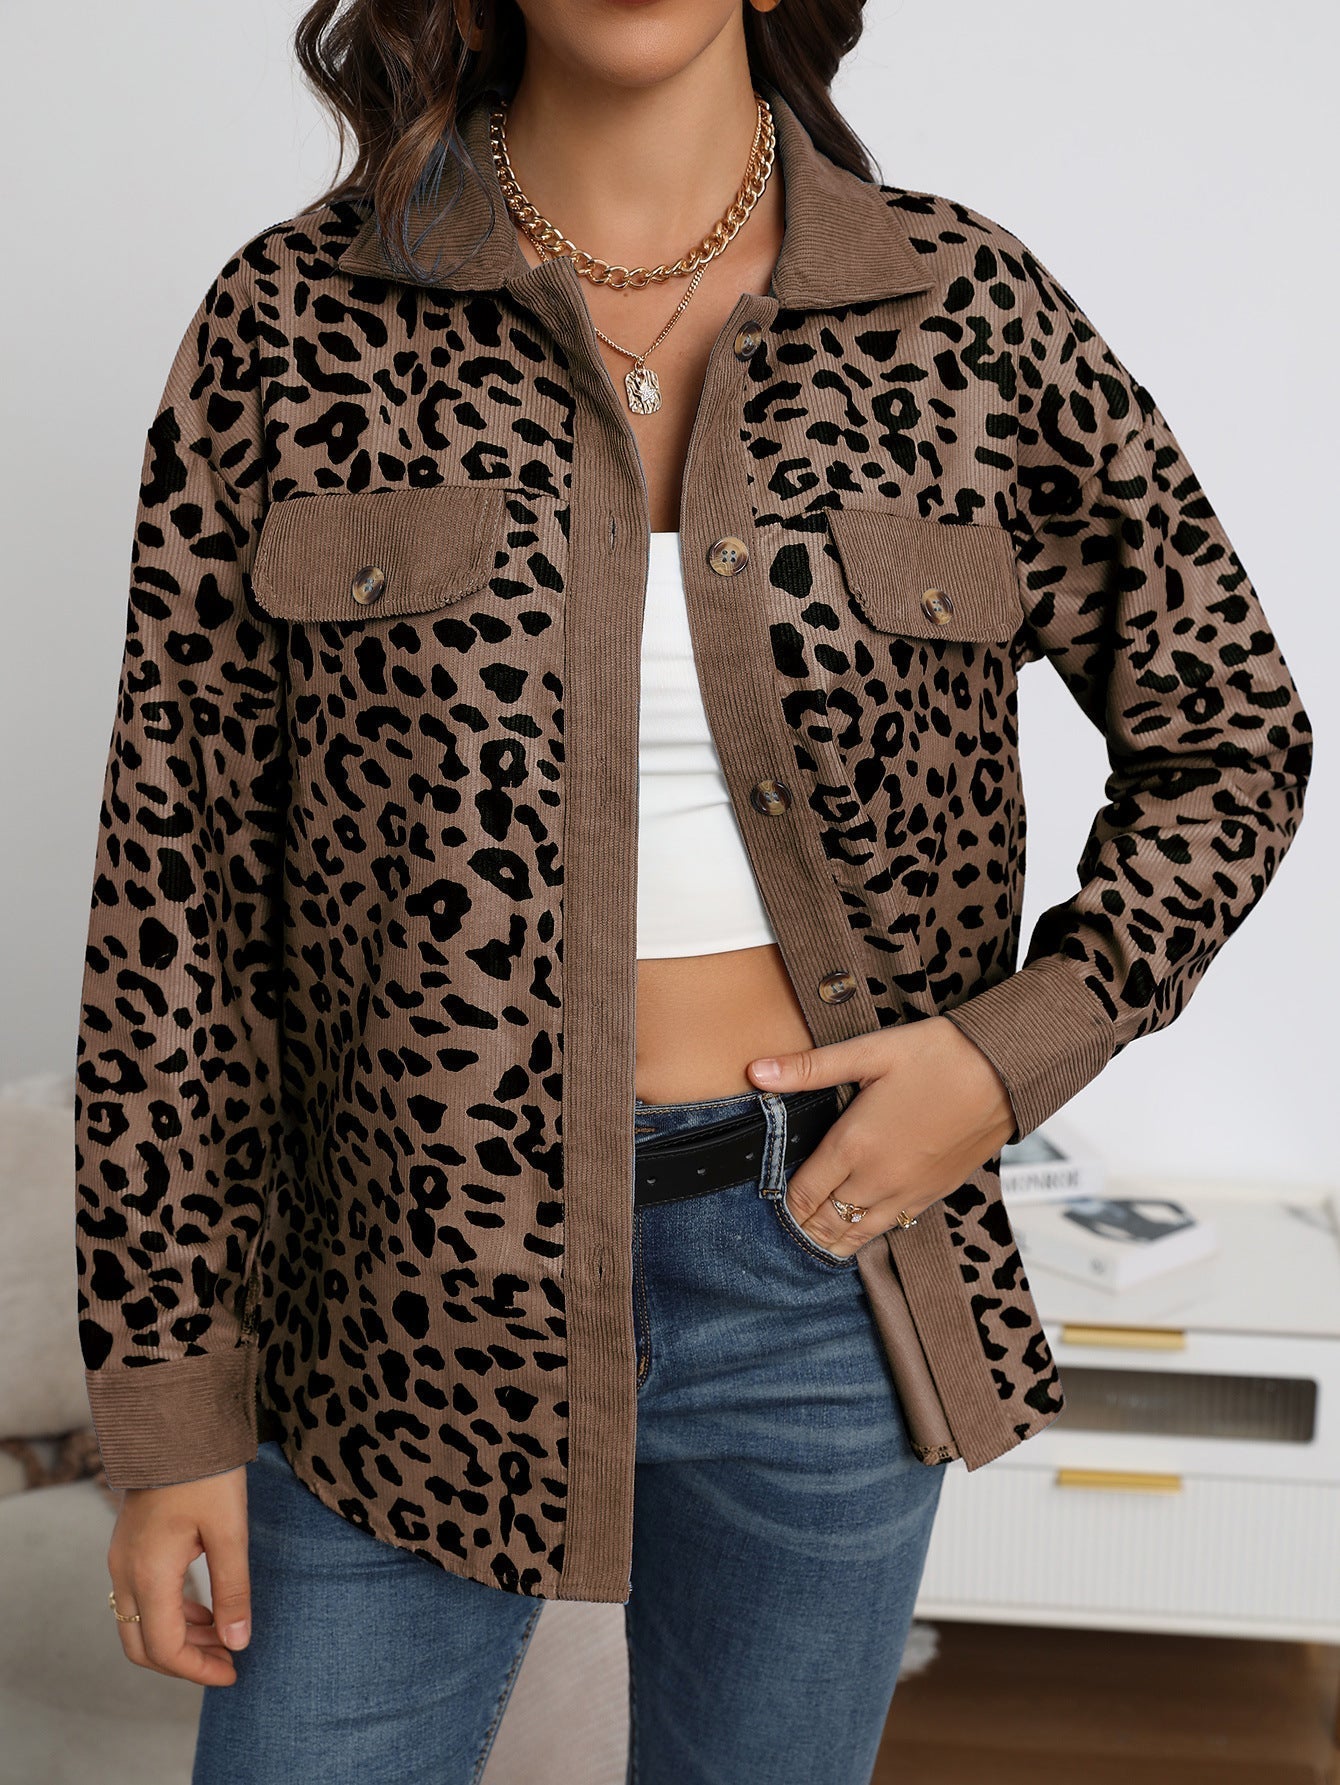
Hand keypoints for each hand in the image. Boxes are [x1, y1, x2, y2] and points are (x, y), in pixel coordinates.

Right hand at [107, 1466, 250, 1684]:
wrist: (175, 1424)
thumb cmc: (206, 1473)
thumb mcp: (230, 1531)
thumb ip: (233, 1590)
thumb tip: (238, 1643)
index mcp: (148, 1573)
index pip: (164, 1647)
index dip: (197, 1669)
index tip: (233, 1672)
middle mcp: (125, 1572)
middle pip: (142, 1645)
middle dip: (185, 1661)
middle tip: (228, 1661)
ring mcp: (121, 1560)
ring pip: (139, 1623)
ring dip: (179, 1637)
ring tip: (224, 1638)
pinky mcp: (128, 1547)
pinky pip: (140, 1599)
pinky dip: (170, 1614)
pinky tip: (205, 1609)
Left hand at [746, 1017, 1016, 1258]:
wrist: (1005, 1073)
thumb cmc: (940, 1056)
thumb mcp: (869, 1052)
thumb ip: (808, 1068)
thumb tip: (756, 1072)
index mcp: (853, 1145)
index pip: (803, 1192)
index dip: (783, 1202)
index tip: (771, 1202)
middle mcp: (877, 1178)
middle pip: (826, 1220)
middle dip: (803, 1227)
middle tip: (786, 1229)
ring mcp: (907, 1191)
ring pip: (858, 1233)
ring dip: (832, 1239)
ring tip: (814, 1243)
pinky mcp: (934, 1194)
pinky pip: (892, 1226)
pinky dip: (868, 1234)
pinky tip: (861, 1230)